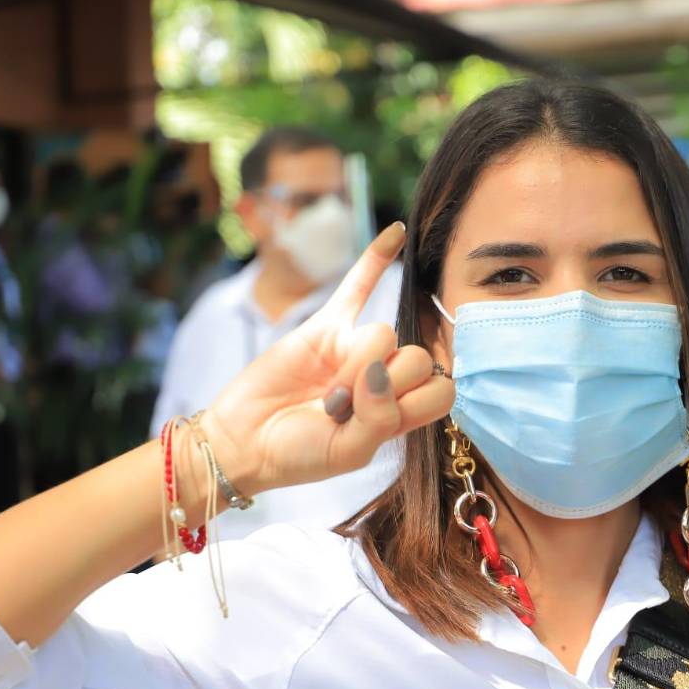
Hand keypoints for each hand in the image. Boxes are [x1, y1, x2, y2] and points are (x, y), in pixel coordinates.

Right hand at [200, 222, 452, 495]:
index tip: (380, 418)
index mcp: (403, 412)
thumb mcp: (348, 453)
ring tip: (326, 394)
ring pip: (385, 334)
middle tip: (341, 407)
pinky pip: (358, 285)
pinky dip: (376, 259)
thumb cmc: (300, 454)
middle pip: (419, 357)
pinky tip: (396, 233)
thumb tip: (383, 371)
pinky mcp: (328, 327)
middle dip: (382, 383)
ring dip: (354, 366)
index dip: (418, 399)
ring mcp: (358, 348)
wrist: (245, 440)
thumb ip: (379, 420)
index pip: (442, 389)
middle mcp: (388, 377)